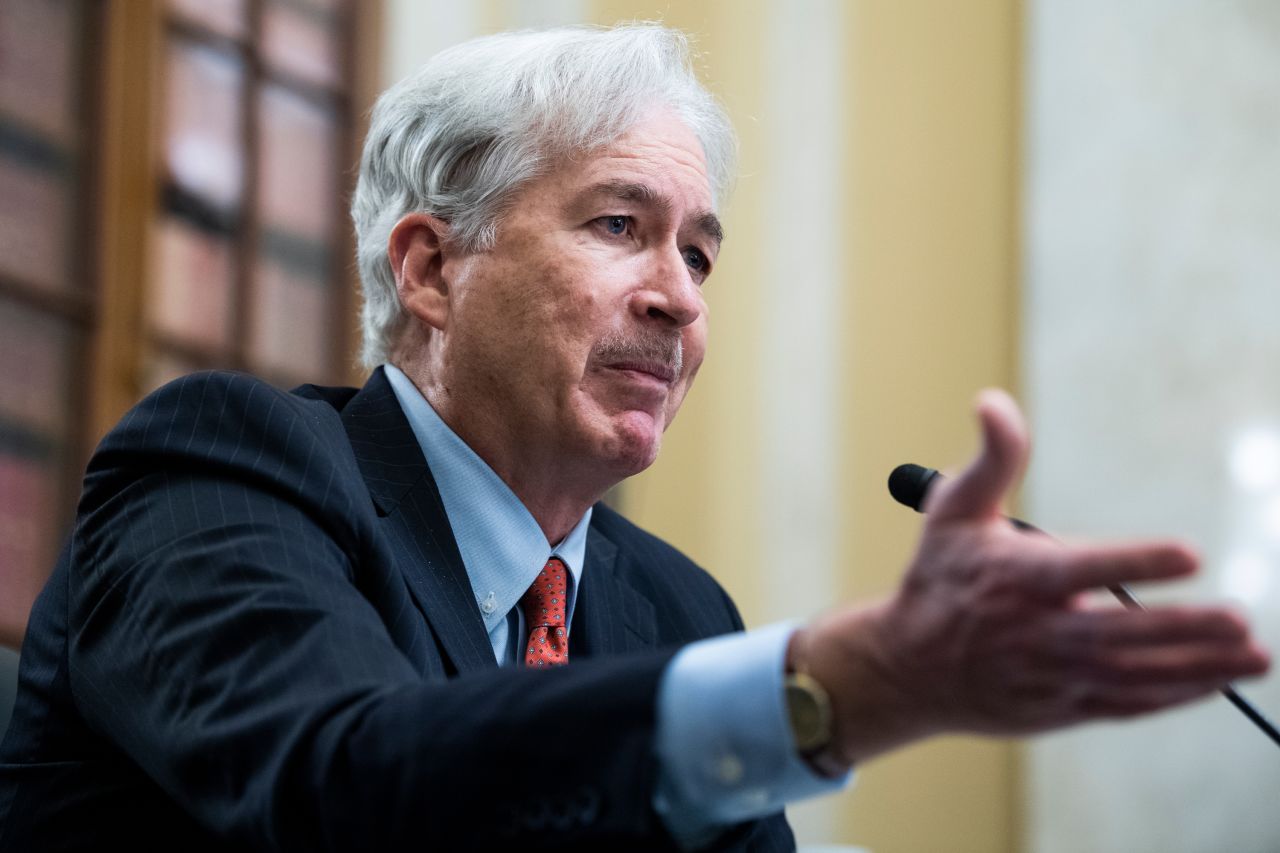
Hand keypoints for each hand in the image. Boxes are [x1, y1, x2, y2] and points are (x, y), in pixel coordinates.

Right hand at [794, 390, 1271, 764]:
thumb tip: (992, 400)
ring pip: (1135, 675)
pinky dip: (1174, 696)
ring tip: (1254, 656)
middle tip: (1239, 619)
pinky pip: (1127, 704)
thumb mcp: (952, 511)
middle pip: (1120, 633)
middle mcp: (1037, 631)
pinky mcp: (1063, 706)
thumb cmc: (939, 579)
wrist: (908, 669)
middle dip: (1184, 629)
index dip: (1136, 562)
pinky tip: (1216, 681)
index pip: (1083, 567)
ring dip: (1198, 667)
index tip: (1189, 554)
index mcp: (1016, 578)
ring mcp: (1053, 676)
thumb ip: (991, 459)